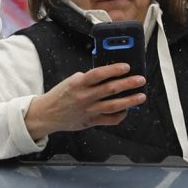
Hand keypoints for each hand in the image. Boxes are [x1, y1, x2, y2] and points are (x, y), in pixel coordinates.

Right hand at [24, 64, 145, 143]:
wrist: (46, 114)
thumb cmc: (60, 96)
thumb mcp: (71, 82)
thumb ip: (88, 79)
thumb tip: (109, 74)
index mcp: (78, 83)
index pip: (99, 74)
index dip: (114, 69)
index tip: (126, 66)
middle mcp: (84, 97)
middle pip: (111, 89)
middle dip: (129, 83)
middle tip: (140, 80)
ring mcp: (89, 110)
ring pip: (114, 105)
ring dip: (130, 101)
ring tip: (141, 96)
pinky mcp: (91, 121)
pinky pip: (110, 119)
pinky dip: (120, 115)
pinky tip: (126, 110)